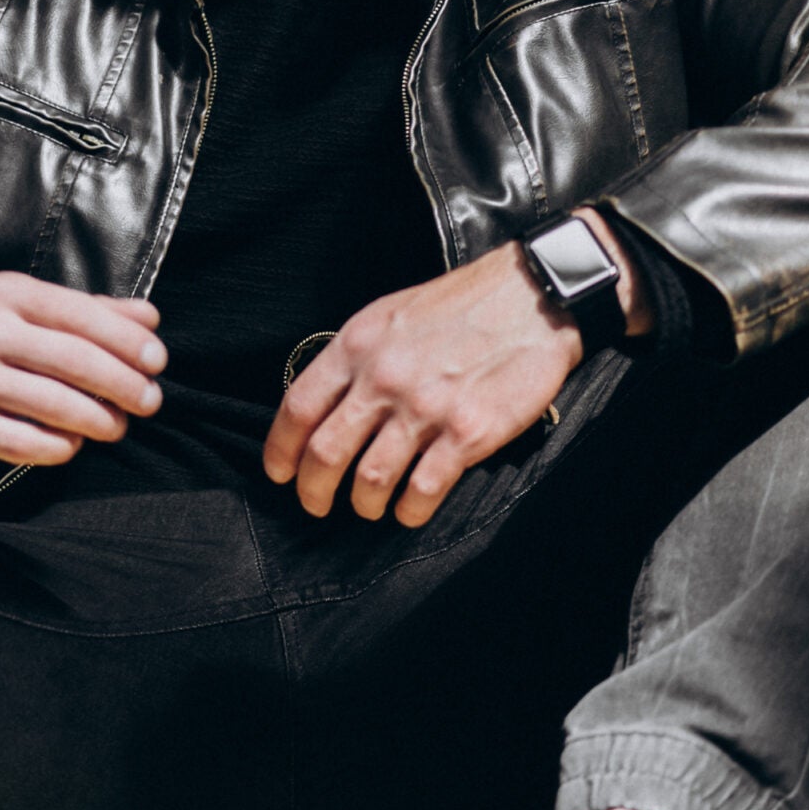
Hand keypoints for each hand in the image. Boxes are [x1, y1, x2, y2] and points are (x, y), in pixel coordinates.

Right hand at [0, 272, 164, 464]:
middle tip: (150, 401)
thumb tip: (150, 318)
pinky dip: (60, 447)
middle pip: (74, 361)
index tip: (158, 361)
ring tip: (116, 426)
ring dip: (99, 421)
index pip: (80, 315)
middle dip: (123, 384)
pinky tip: (71, 444)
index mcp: (5, 294)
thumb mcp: (24, 310)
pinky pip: (26, 443)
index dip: (127, 341)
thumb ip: (87, 313)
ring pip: (56, 405)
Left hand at [261, 211, 646, 526]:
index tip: (279, 472)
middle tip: (316, 503)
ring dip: (362, 504)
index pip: (298, 407)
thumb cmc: (457, 309)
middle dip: (312, 489)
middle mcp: (383, 378)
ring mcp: (425, 407)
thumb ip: (355, 358)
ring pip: (369, 479)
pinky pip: (422, 490)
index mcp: (357, 345)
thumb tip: (324, 404)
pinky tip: (408, 510)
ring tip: (367, 507)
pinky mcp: (467, 433)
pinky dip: (408, 511)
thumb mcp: (388, 317)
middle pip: (325, 451)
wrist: (529, 299)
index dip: (281, 448)